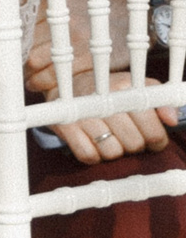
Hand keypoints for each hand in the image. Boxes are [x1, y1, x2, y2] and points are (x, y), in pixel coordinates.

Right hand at [26, 40, 179, 163]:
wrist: (71, 81)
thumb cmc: (111, 89)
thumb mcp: (138, 86)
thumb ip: (160, 101)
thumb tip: (173, 119)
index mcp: (125, 90)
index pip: (153, 132)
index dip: (156, 140)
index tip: (151, 138)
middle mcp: (103, 101)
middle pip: (134, 145)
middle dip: (135, 144)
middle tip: (128, 135)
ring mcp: (83, 114)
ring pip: (112, 153)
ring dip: (114, 150)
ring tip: (110, 137)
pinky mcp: (65, 126)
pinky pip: (89, 156)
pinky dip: (94, 154)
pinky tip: (94, 142)